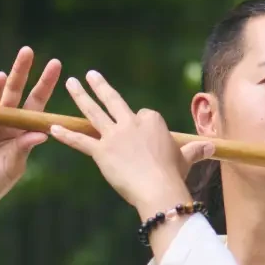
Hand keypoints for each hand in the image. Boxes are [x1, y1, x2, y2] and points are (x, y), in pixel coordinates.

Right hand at [0, 46, 61, 209]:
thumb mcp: (14, 165)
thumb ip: (24, 148)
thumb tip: (44, 133)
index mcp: (21, 127)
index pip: (36, 101)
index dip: (45, 83)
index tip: (56, 64)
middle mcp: (4, 118)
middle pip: (14, 91)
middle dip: (21, 71)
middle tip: (27, 51)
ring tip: (1, 77)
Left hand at [48, 70, 213, 217]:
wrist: (159, 189)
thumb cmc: (174, 175)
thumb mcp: (186, 158)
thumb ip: (195, 150)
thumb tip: (212, 148)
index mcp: (152, 119)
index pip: (141, 115)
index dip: (139, 128)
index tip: (143, 142)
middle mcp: (131, 122)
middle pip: (113, 101)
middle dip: (100, 87)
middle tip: (89, 75)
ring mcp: (115, 136)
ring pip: (94, 113)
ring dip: (80, 97)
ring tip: (71, 83)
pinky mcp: (101, 152)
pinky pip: (81, 141)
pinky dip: (66, 135)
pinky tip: (52, 128)